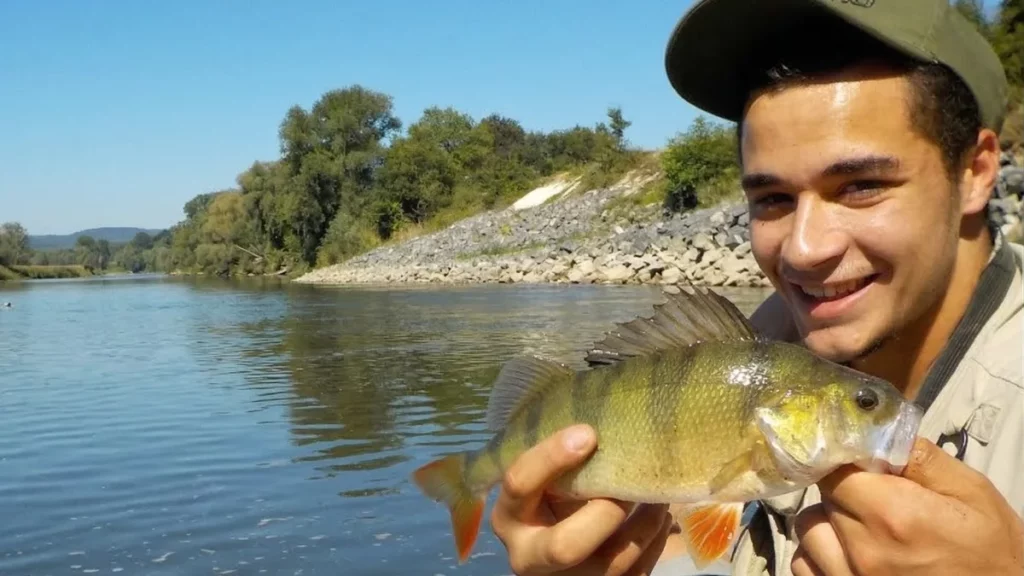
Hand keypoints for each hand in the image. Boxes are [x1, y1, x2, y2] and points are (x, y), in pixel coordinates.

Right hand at [490, 424, 672, 574]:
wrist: (552, 548)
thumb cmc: (552, 496)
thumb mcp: (545, 478)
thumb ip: (559, 458)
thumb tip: (605, 415)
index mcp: (510, 516)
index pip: (519, 483)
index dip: (552, 456)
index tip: (588, 433)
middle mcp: (529, 557)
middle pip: (564, 546)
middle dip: (605, 513)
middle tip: (628, 484)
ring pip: (611, 563)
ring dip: (644, 524)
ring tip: (658, 495)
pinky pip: (635, 573)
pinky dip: (654, 541)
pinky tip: (659, 515)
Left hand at [792, 437, 1023, 575]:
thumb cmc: (990, 553)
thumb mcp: (972, 494)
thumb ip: (920, 458)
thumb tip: (879, 430)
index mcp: (893, 515)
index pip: (834, 470)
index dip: (846, 463)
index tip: (861, 466)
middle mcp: (864, 551)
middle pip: (822, 499)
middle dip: (844, 492)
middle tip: (875, 499)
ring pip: (809, 531)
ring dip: (828, 524)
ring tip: (862, 529)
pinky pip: (805, 566)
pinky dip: (818, 556)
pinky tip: (847, 553)